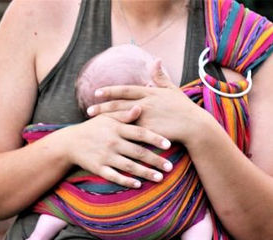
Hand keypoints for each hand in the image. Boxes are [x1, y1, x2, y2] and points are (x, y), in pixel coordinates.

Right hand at [64, 106, 172, 188]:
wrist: (70, 142)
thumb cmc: (92, 128)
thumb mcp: (106, 118)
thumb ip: (123, 114)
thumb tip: (140, 107)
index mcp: (116, 128)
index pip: (140, 133)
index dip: (155, 139)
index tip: (168, 145)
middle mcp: (112, 142)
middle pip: (138, 152)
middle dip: (155, 160)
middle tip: (170, 167)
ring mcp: (105, 156)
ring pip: (129, 166)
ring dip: (145, 173)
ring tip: (160, 178)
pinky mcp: (98, 168)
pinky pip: (114, 176)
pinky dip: (126, 181)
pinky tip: (138, 185)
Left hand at [86, 60, 203, 144]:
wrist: (194, 126)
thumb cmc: (183, 108)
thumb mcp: (172, 89)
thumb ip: (160, 76)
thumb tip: (155, 60)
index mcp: (149, 92)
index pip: (125, 90)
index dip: (110, 91)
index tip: (96, 92)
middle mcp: (145, 104)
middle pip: (119, 105)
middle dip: (102, 107)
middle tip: (88, 111)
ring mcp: (146, 118)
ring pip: (122, 118)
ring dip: (107, 120)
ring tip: (94, 122)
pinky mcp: (148, 132)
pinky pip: (130, 133)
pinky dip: (118, 134)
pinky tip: (108, 136)